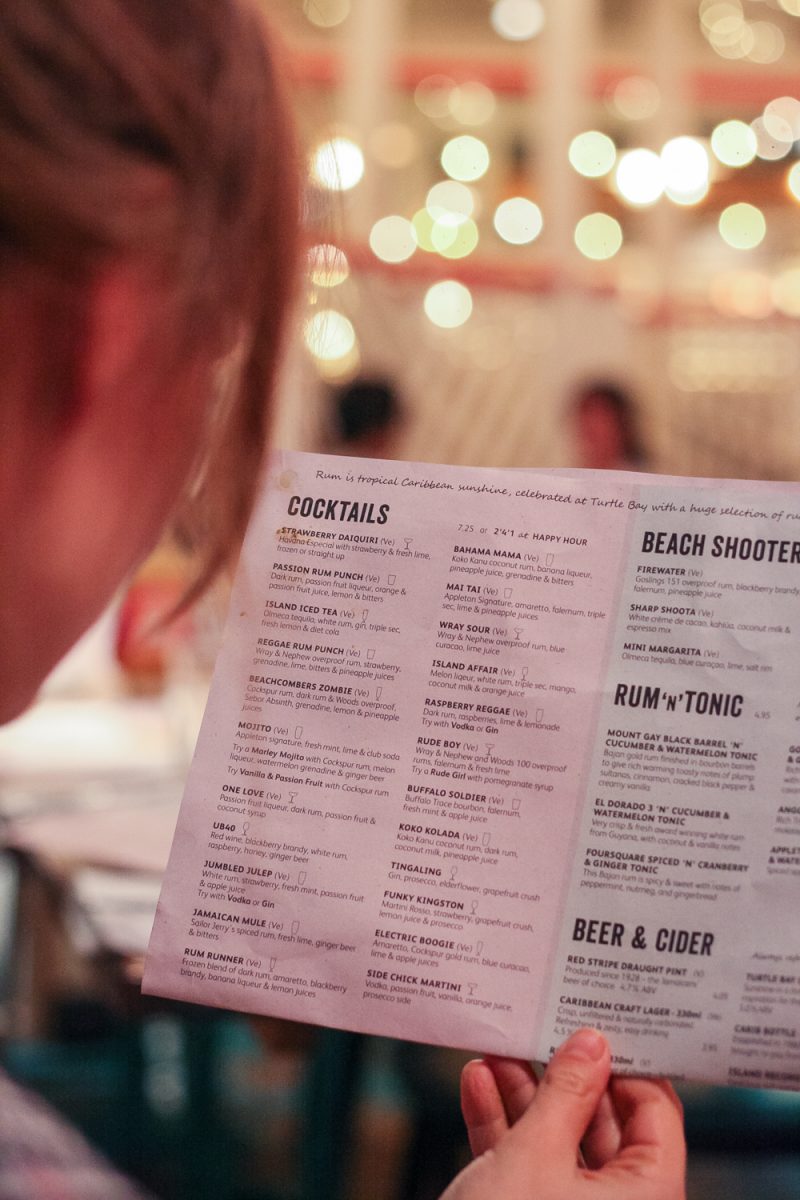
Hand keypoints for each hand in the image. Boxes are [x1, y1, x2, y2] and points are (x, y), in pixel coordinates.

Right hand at [440, 1028, 685, 1199]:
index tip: (595, 1023)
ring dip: (523, 1093)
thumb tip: (592, 1045)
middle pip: (601, 1124)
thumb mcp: (536, 1154)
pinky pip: (526, 1165)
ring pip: (557, 1141)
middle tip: (540, 1029)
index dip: (625, 1064)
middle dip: (560, 1074)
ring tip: (498, 1051)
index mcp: (647, 1197)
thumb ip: (565, 1093)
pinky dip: (502, 1126)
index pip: (656, 1114)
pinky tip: (478, 1086)